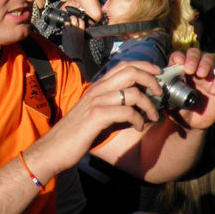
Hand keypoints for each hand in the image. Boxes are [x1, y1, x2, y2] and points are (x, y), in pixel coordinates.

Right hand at [26, 60, 167, 178]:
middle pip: (131, 72)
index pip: (124, 65)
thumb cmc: (78, 134)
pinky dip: (139, 119)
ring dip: (149, 105)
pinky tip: (139, 127)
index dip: (144, 66)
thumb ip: (116, 108)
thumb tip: (139, 108)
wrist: (54, 148)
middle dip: (151, 80)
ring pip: (132, 92)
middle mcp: (98, 89)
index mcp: (98, 86)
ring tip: (154, 117)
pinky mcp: (97, 116)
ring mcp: (97, 101)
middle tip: (160, 94)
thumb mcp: (98, 114)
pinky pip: (127, 111)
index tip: (157, 74)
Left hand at [61, 16, 85, 60]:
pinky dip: (63, 28)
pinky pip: (63, 27)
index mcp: (82, 31)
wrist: (74, 54)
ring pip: (67, 22)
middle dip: (72, 17)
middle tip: (71, 18)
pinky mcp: (64, 33)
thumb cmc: (79, 49)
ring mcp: (69, 31)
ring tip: (67, 25)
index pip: (81, 21)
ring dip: (67, 23)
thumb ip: (81, 32)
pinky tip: (64, 30)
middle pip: (74, 18)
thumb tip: (79, 28)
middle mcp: (75, 29)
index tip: (78, 19)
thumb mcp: (82, 39)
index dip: (79, 19)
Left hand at [165, 48, 214, 130]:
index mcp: (179, 71)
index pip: (179, 56)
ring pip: (209, 59)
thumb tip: (158, 89)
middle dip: (192, 58)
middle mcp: (193, 70)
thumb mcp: (167, 102)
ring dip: (205, 64)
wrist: (189, 124)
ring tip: (200, 74)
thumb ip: (163, 94)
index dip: (179, 56)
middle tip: (189, 69)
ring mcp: (206, 77)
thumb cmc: (176, 109)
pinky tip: (212, 90)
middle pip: (195, 53)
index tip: (178, 61)